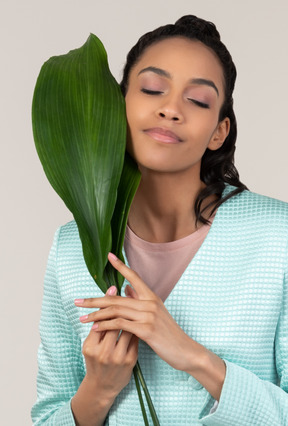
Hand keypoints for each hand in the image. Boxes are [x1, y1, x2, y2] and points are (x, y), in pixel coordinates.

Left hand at [76, 253, 201, 372]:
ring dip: (95, 314)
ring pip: (115, 310)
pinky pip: (120, 324)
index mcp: (152, 296)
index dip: (121, 265)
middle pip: (116, 297)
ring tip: (81, 317)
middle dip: (94, 299)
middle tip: (76, 301)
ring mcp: (148, 315)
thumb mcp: (156, 313)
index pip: (134, 276)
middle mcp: (150, 302)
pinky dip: (105, 325)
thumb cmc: (169, 334)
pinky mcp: (146, 329)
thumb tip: (127, 288)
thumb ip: (141, 299)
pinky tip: (95, 328)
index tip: (109, 256)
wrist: (185, 350)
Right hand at [78, 285, 138, 401]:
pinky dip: (135, 326)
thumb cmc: (96, 361)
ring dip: (129, 314)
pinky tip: (136, 318)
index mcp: (91, 346)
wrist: (103, 387)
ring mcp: (119, 357)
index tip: (113, 289)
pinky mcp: (131, 361)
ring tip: (131, 303)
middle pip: (114, 322)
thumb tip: (104, 303)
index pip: (100, 320)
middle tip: (123, 290)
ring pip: (127, 328)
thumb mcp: (90, 344)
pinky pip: (134, 338)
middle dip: (119, 305)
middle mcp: (104, 352)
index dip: (107, 303)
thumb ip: (97, 325)